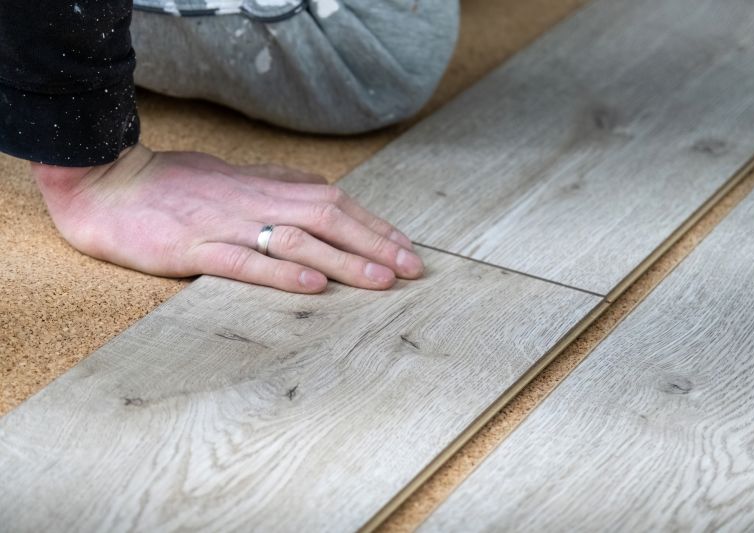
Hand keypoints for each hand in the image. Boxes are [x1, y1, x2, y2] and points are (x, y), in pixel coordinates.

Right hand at [31, 144, 422, 292]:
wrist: (111, 186)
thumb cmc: (177, 185)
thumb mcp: (236, 177)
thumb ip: (278, 185)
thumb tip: (322, 193)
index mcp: (267, 187)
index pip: (334, 203)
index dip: (374, 226)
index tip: (407, 248)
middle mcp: (255, 203)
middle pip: (328, 219)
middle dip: (375, 244)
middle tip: (412, 269)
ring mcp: (226, 226)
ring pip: (296, 240)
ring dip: (343, 259)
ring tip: (380, 280)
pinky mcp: (195, 250)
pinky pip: (245, 262)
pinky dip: (282, 273)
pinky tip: (314, 286)